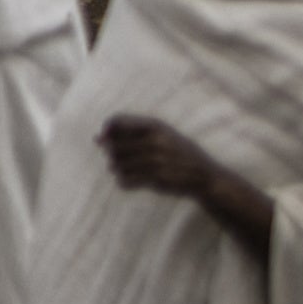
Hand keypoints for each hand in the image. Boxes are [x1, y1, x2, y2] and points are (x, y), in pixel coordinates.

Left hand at [103, 113, 276, 252]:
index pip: (116, 121)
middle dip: (112, 154)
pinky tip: (131, 181)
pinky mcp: (157, 178)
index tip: (109, 139)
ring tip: (128, 170)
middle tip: (120, 159)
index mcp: (155, 125)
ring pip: (117, 165)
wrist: (206, 177)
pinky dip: (124, 182)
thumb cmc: (179, 153)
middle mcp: (154, 141)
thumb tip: (96, 139)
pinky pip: (125, 181)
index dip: (107, 131)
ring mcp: (156, 160)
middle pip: (113, 146)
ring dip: (117, 169)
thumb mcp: (162, 135)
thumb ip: (130, 134)